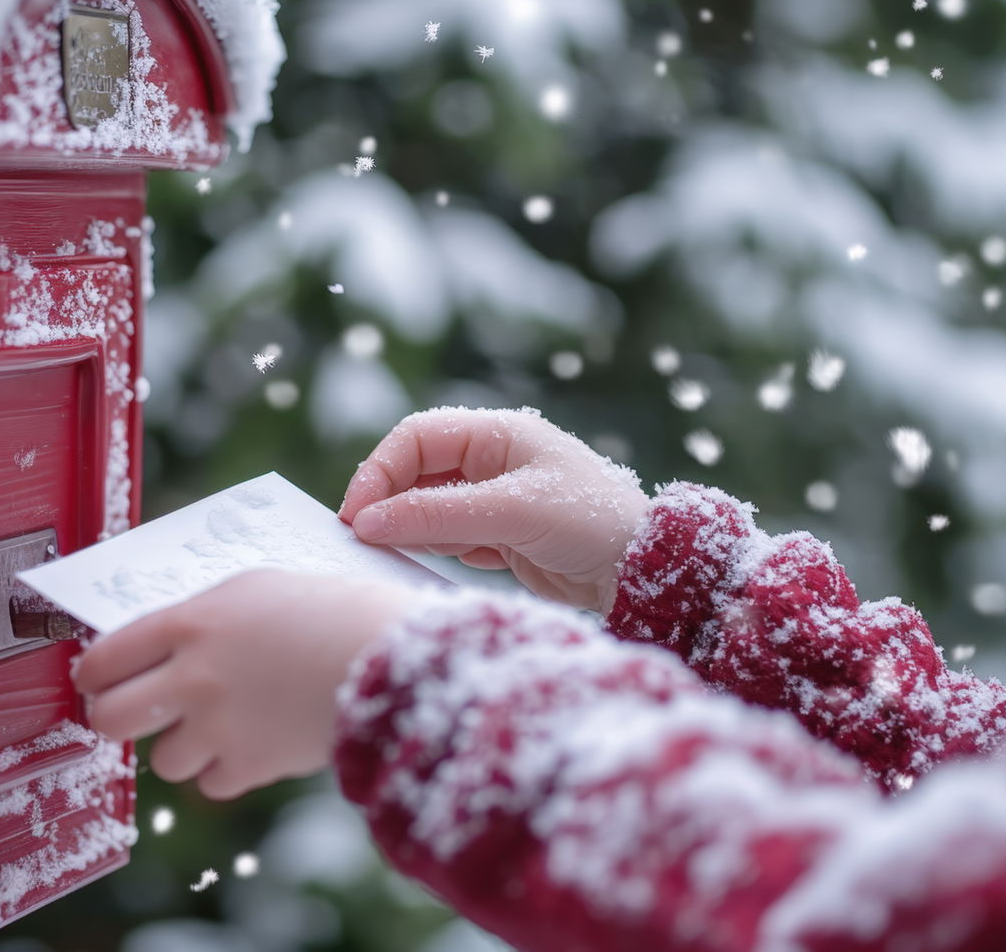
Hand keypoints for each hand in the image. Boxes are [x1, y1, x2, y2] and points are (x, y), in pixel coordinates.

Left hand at [72, 569, 420, 799]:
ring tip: (220, 723)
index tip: (97, 680)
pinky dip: (226, 770)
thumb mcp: (260, 589)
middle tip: (134, 712)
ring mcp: (219, 726)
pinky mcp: (250, 766)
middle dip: (115, 718)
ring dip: (183, 746)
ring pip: (162, 758)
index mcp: (192, 622)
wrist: (394, 660)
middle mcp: (194, 676)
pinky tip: (254, 740)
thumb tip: (164, 640)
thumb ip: (205, 616)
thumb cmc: (337, 612)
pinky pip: (211, 783)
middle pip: (109, 717)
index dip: (92, 674)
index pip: (103, 656)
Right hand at [338, 407, 648, 612]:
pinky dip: (442, 549)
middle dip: (389, 503)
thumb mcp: (511, 513)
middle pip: (415, 472)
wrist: (649, 572)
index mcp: (497, 434)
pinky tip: (461, 562)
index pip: (415, 439)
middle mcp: (493, 460)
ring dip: (414, 529)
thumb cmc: (592, 523)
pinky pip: (452, 537)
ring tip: (406, 553)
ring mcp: (496, 498)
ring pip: (429, 507)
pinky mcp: (503, 536)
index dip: (378, 472)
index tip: (356, 516)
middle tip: (364, 540)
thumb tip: (367, 521)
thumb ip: (436, 515)